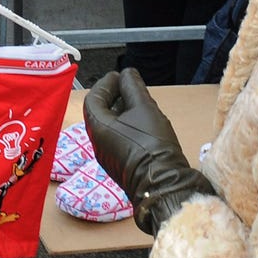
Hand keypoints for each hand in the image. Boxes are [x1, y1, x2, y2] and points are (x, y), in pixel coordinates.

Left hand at [84, 68, 214, 235]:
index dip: (106, 84)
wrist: (164, 183)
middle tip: (130, 86)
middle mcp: (98, 144)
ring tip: (140, 102)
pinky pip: (118, 139)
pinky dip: (127, 125)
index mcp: (98, 129)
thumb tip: (127, 74)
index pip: (93, 99)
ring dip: (122, 111)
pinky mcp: (121, 165)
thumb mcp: (144, 107)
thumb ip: (133, 87)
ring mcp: (109, 157)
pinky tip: (143, 122)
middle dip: (115, 96)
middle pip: (101, 113)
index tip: (120, 76)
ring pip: (111, 126)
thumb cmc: (152, 145)